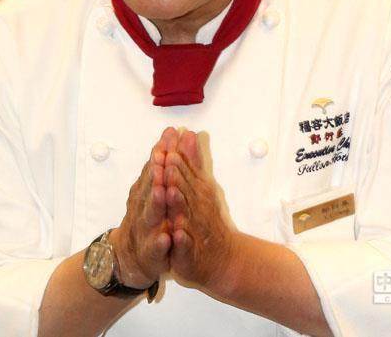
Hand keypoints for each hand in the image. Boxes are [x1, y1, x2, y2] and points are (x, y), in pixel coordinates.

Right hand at [111, 127, 178, 287]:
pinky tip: (166, 238)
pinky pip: (155, 248)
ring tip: (162, 191)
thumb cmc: (146, 216)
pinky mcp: (150, 253)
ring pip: (150, 215)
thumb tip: (171, 131)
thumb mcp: (154, 186)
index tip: (169, 135)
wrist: (127, 257)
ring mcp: (145, 229)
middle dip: (155, 172)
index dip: (161, 150)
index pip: (154, 166)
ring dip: (155, 203)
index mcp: (146, 190)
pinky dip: (160, 242)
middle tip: (162, 158)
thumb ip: (162, 161)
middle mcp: (143, 206)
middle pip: (149, 187)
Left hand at [164, 130, 235, 292]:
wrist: (221, 258)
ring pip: (185, 214)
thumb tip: (189, 133)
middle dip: (177, 175)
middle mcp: (197, 207)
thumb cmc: (205, 217)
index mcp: (197, 191)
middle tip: (169, 160)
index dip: (177, 158)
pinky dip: (182, 238)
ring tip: (170, 191)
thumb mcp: (200, 186)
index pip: (186, 172)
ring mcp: (194, 229)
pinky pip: (185, 244)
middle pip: (186, 189)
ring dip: (179, 203)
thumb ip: (193, 161)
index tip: (170, 143)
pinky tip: (177, 233)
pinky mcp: (189, 251)